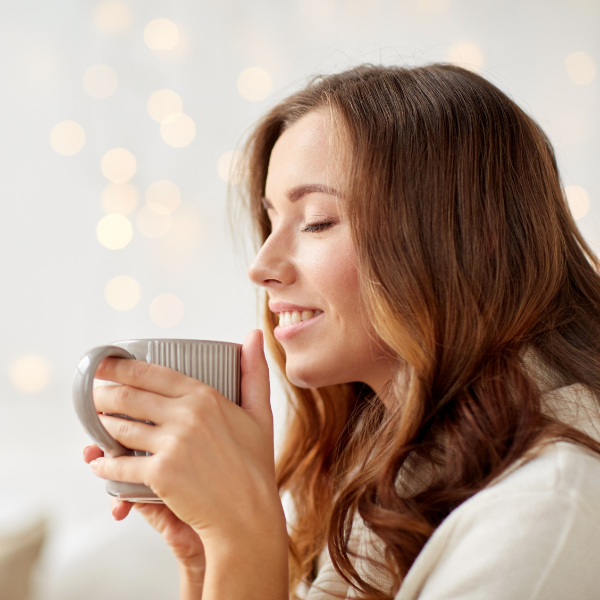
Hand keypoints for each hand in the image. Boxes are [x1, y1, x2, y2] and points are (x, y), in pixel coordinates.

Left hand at [86, 330, 287, 590]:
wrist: (249, 513)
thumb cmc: (254, 464)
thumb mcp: (260, 413)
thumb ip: (255, 372)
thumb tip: (255, 333)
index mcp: (205, 397)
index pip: (152, 373)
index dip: (121, 367)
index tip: (104, 364)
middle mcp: (185, 415)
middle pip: (129, 397)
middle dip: (102, 394)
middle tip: (91, 394)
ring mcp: (171, 444)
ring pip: (120, 428)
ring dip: (101, 426)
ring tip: (95, 423)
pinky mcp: (160, 474)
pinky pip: (119, 465)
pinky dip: (104, 466)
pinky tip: (99, 464)